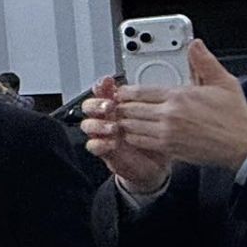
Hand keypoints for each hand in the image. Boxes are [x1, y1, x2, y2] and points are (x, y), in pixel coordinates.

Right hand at [80, 76, 170, 192]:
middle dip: (98, 103)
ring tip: (113, 127)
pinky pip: (93, 145)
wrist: (155, 164)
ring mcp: (103, 134)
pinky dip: (101, 143)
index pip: (104, 91)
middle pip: (89, 105)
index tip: (108, 82)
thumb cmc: (157, 138)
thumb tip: (156, 84)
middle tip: (110, 105)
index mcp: (118, 105)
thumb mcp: (159, 117)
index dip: (103, 85)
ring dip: (98, 124)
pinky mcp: (104, 150)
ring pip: (87, 124)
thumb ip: (153, 101)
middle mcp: (107, 118)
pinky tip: (112, 142)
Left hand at [113, 40, 246, 173]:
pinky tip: (133, 132)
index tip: (121, 91)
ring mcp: (167, 132)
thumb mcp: (223, 83)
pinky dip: (132, 136)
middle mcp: (169, 114)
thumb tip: (195, 45)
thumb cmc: (234, 116)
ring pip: (131, 125)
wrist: (242, 145)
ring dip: (124, 121)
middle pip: (130, 108)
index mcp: (179, 96)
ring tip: (122, 118)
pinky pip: (139, 141)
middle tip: (116, 105)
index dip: (125, 91)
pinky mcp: (168, 148)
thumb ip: (204, 63)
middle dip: (122, 106)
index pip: (139, 91)